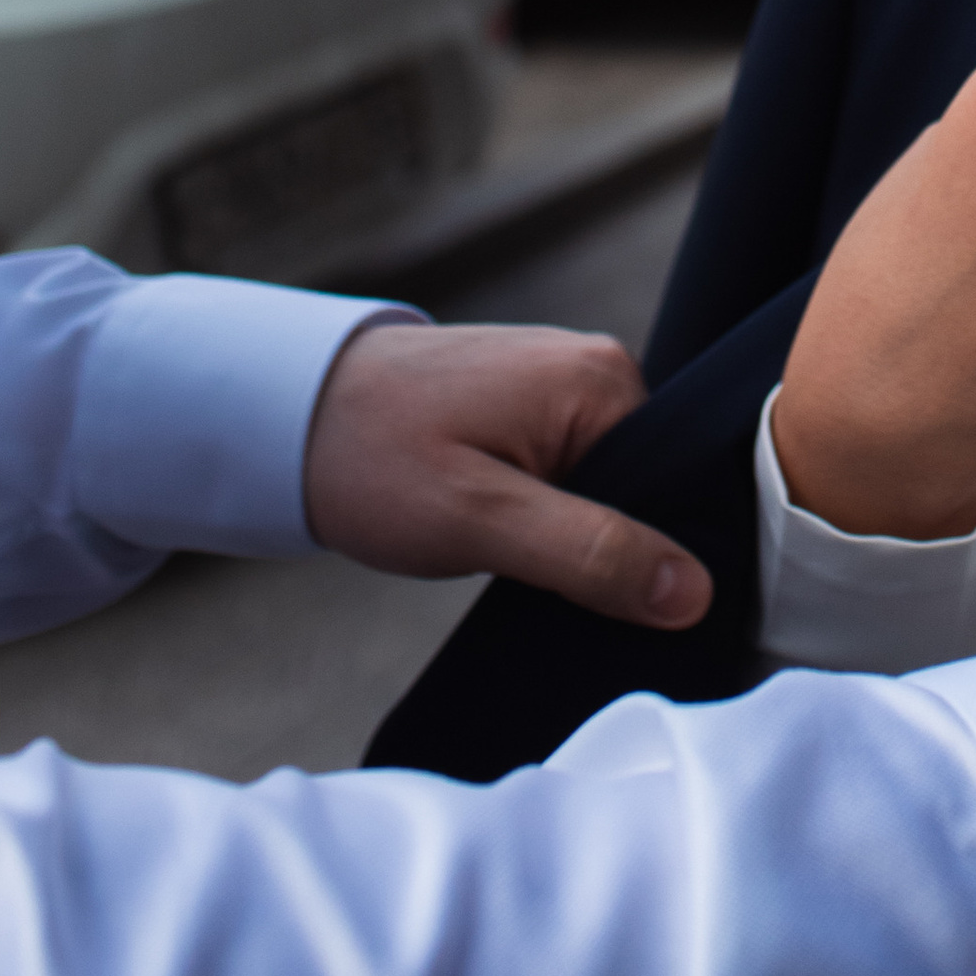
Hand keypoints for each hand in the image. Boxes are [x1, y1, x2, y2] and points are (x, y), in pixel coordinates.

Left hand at [304, 321, 711, 626]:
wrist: (284, 418)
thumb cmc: (372, 458)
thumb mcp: (480, 521)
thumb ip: (589, 553)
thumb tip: (691, 591)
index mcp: (604, 381)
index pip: (679, 488)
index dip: (653, 558)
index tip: (611, 606)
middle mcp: (598, 370)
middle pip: (649, 490)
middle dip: (610, 550)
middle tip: (550, 589)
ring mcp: (564, 385)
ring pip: (609, 491)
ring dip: (575, 537)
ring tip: (520, 563)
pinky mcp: (532, 407)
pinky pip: (575, 476)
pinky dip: (551, 518)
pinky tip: (511, 542)